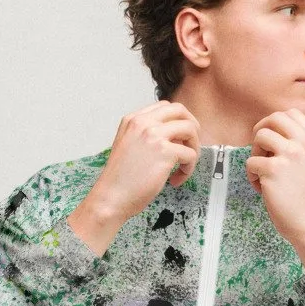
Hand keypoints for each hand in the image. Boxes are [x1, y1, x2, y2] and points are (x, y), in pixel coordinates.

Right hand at [66, 102, 201, 254]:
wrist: (110, 198)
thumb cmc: (119, 181)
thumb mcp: (128, 146)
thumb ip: (147, 136)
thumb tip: (174, 138)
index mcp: (133, 120)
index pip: (164, 107)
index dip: (177, 120)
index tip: (180, 136)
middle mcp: (143, 122)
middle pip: (180, 110)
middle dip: (192, 126)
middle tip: (192, 144)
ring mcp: (154, 135)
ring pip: (190, 129)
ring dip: (193, 148)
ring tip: (184, 166)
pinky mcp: (165, 152)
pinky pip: (190, 154)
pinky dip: (188, 169)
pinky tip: (176, 180)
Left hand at [246, 110, 304, 269]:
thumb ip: (301, 146)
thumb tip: (275, 133)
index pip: (292, 114)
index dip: (275, 123)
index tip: (271, 137)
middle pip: (274, 118)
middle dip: (262, 131)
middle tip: (259, 149)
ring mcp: (289, 154)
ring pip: (260, 136)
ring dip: (255, 153)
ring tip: (262, 172)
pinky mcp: (273, 169)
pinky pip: (251, 162)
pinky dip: (252, 175)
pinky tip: (262, 188)